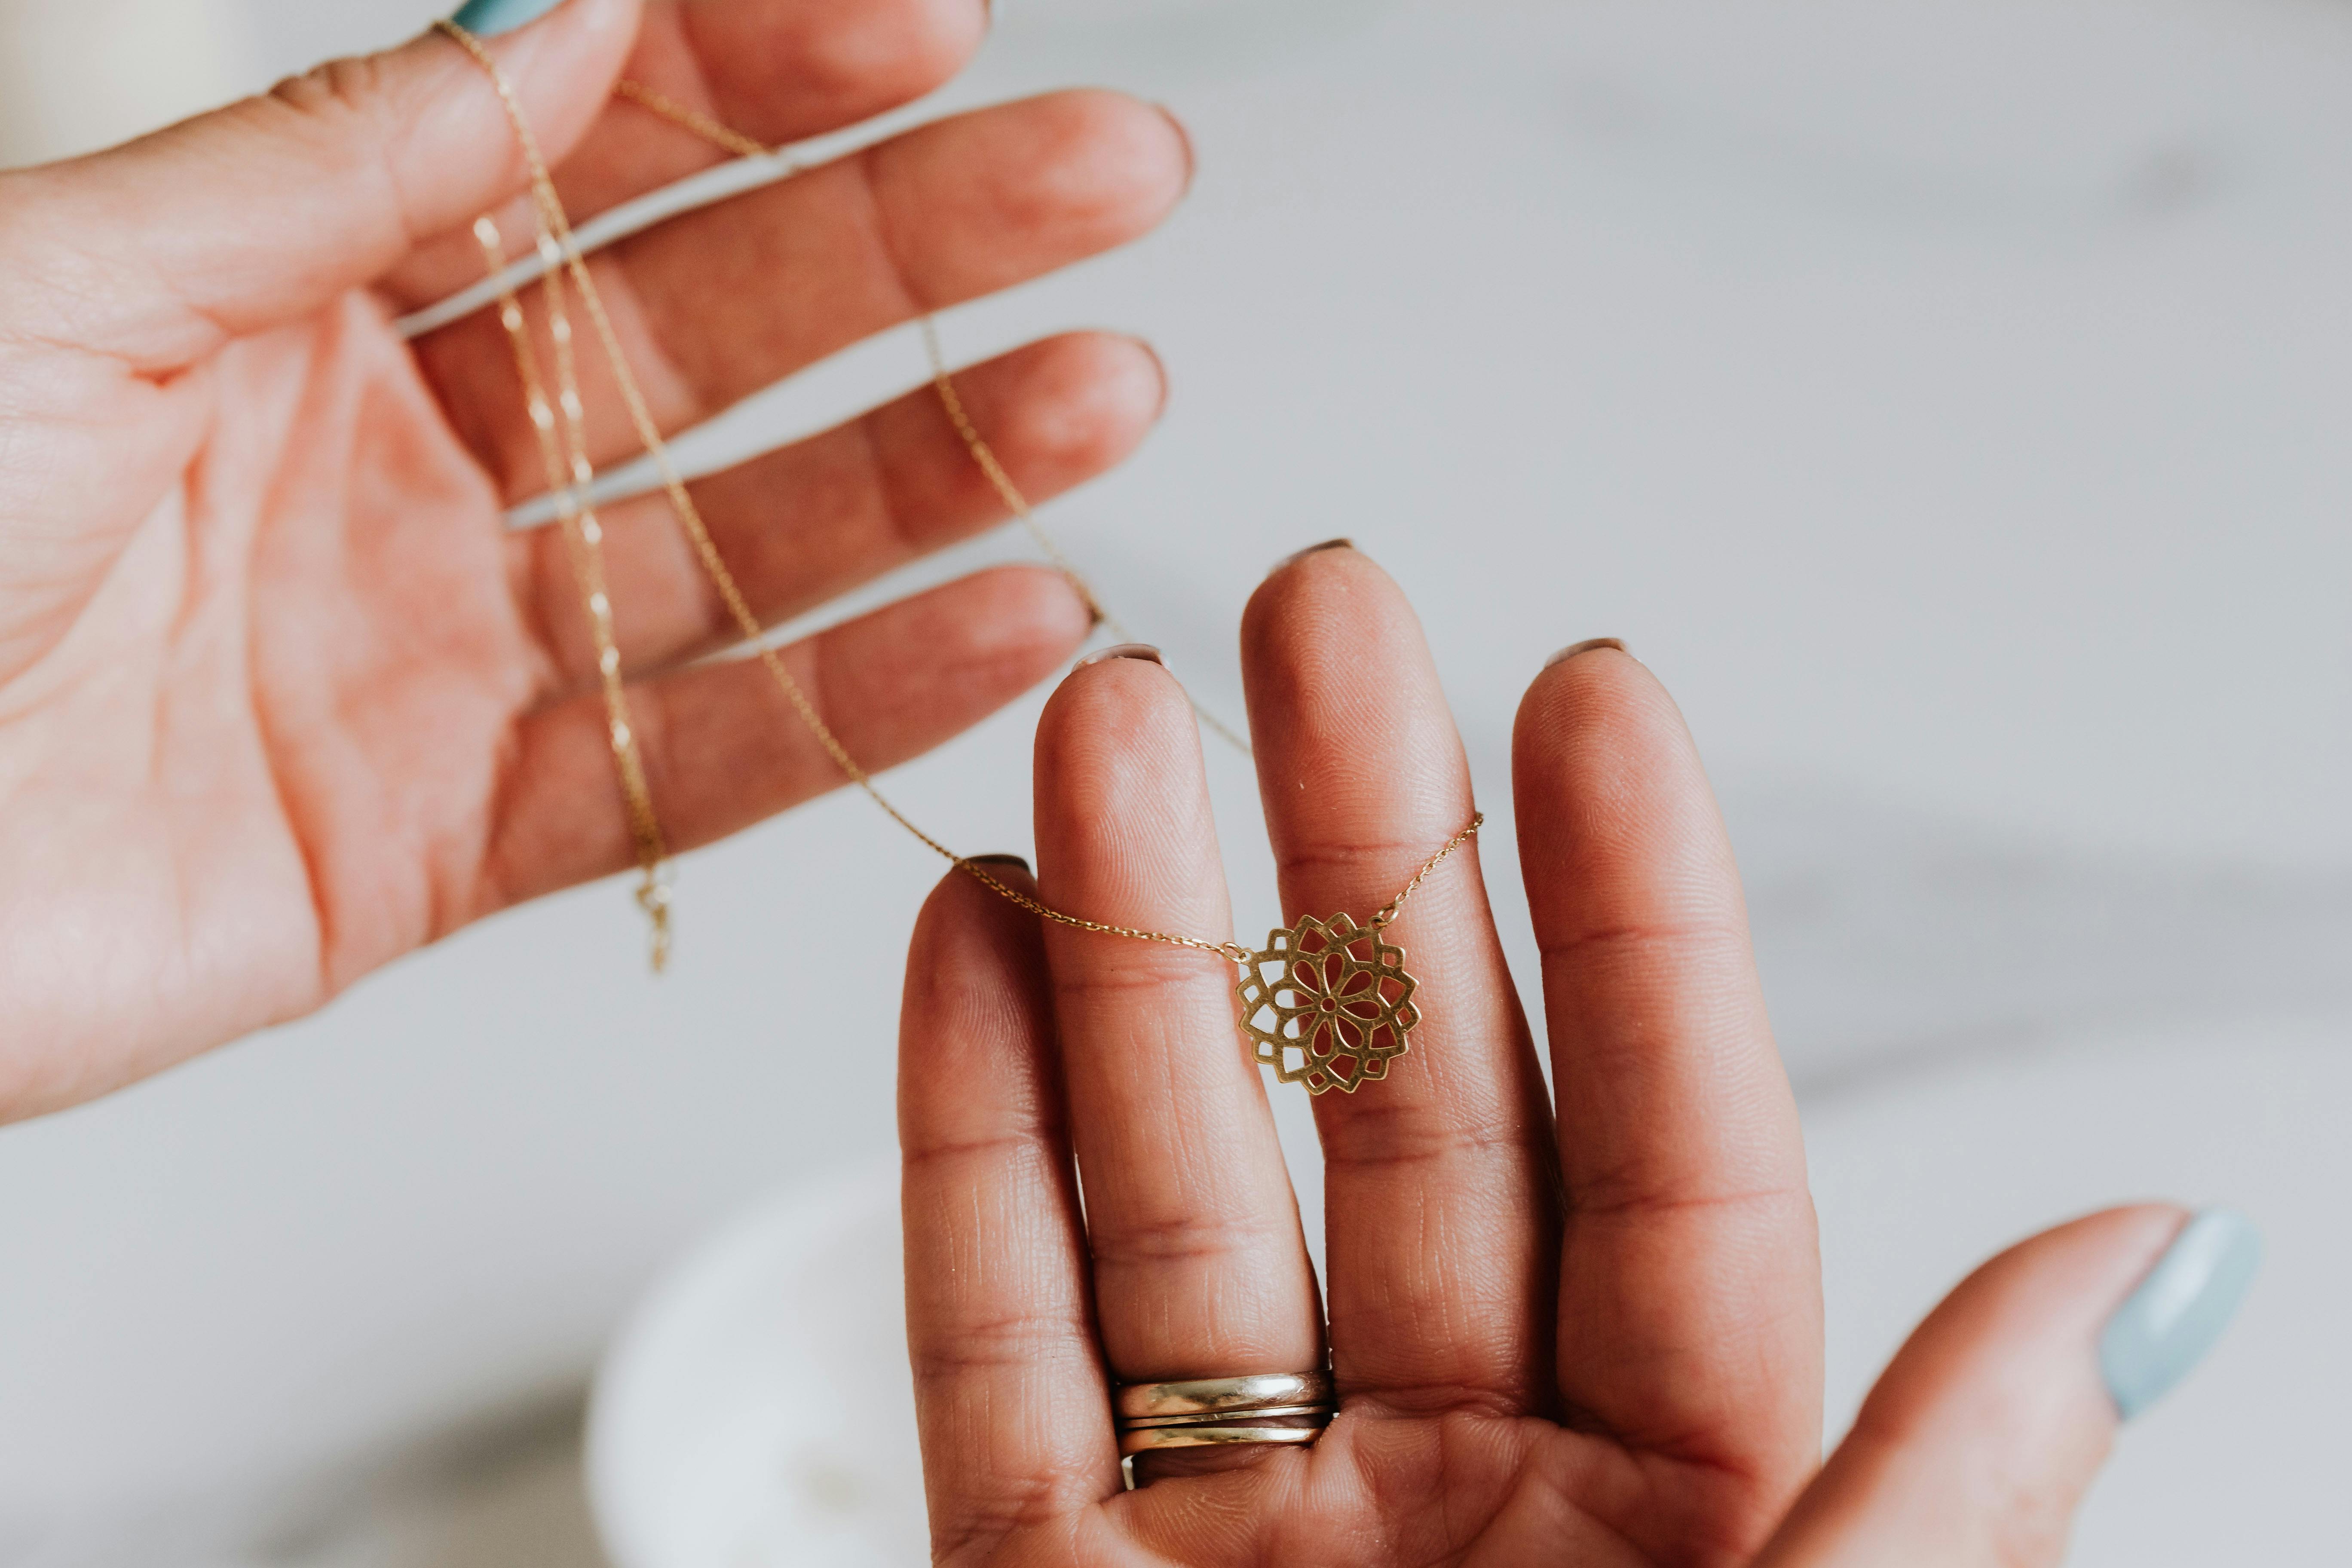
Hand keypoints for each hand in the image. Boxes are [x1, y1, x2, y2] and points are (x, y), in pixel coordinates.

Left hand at [0, 0, 1186, 1116]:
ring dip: (938, 463)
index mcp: (290, 294)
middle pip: (713, 327)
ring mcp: (440, 650)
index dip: (763, 68)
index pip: (585, 143)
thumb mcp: (66, 288)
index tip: (924, 20)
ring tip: (1099, 386)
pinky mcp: (449, 839)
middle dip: (921, 243)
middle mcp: (396, 460)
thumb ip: (338, 168)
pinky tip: (1006, 619)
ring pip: (743, 545)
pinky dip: (861, 701)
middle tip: (1099, 175)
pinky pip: (693, 766)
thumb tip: (560, 13)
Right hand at [896, 547, 2245, 1563]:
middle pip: (1409, 1125)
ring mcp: (1236, 1528)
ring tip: (1100, 719)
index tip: (1581, 685)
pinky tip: (965, 926)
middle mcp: (1466, 1494)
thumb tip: (2149, 1253)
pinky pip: (998, 1329)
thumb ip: (1938, 1507)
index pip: (1672, 1157)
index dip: (1627, 910)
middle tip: (1312, 619)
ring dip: (1128, 945)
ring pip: (1183, 1186)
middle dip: (1347, 863)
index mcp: (1693, 1521)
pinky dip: (966, 1133)